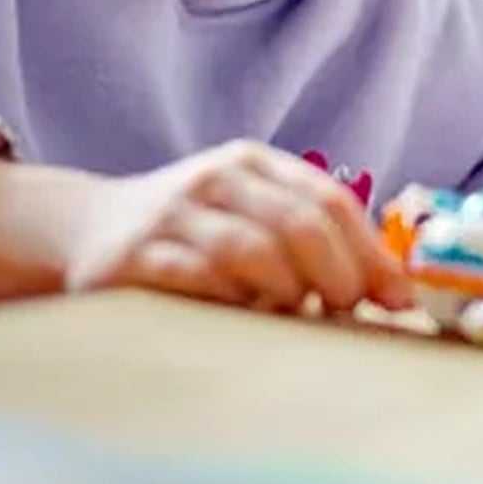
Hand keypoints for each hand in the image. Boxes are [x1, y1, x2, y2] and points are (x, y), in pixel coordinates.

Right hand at [63, 141, 410, 316]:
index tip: (399, 297)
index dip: (371, 253)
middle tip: (348, 310)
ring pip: (252, 251)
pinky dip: (231, 304)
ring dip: (288, 292)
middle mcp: (214, 179)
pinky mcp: (131, 257)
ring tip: (294, 314)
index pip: (329, 200)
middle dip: (338, 275)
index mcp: (252, 163)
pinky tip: (240, 320)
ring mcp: (171, 215)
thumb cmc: (190, 232)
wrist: (83, 228)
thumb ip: (308, 237)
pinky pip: (197, 281)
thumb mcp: (247, 211)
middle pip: (299, 224)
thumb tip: (391, 289)